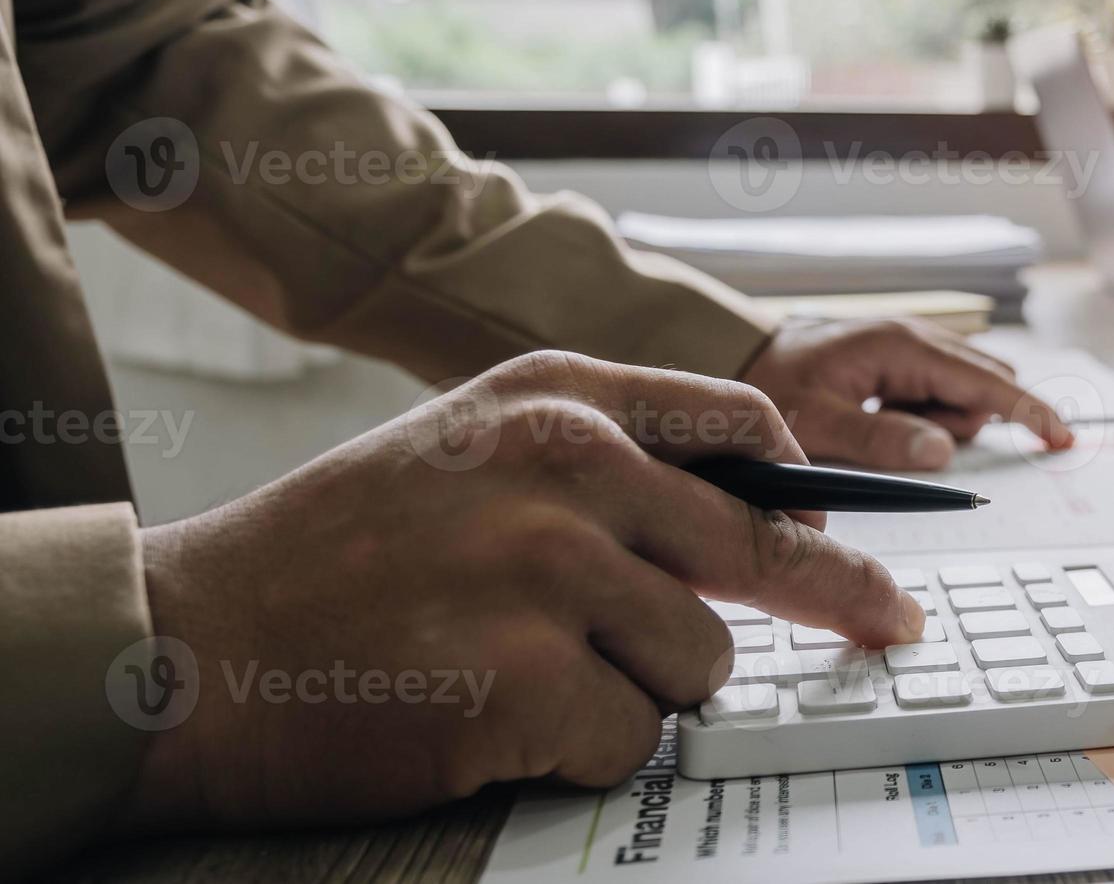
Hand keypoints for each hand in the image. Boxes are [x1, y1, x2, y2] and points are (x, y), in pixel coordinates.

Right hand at [124, 351, 923, 830]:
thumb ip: (610, 461)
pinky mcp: (528, 682)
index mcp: (557, 394)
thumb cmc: (338, 554)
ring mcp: (549, 571)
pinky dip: (580, 749)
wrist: (192, 645)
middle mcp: (566, 466)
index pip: (748, 431)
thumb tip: (761, 516)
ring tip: (530, 668)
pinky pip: (632, 738)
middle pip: (761, 550)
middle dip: (827, 597)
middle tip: (889, 623)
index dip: (817, 495)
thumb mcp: (473, 449)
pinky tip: (495, 716)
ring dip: (641, 686)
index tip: (867, 538)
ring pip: (701, 660)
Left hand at [742, 318, 1074, 470]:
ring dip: (939, 421)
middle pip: (984, 384)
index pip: (987, 381)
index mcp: (903, 347)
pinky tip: (878, 418)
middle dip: (964, 422)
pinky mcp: (904, 360)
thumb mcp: (818, 422)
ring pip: (963, 393)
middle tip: (904, 438)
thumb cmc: (774, 384)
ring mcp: (913, 347)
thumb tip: (944, 451)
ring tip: (877, 427)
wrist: (740, 355)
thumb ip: (882, 438)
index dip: (1030, 411)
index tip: (1061, 439)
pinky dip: (922, 415)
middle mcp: (917, 339)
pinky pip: (938, 394)